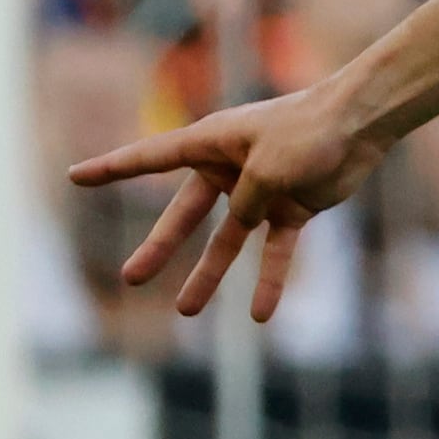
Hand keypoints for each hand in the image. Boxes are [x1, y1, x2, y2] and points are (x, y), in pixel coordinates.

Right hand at [70, 79, 388, 321]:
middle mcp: (229, 168)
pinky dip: (269, 280)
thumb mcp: (267, 168)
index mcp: (209, 143)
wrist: (363, 124)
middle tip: (131, 277)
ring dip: (209, 275)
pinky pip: (275, 250)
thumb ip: (246, 200)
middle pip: (185, 214)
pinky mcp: (292, 207)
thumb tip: (241, 225)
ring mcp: (261, 190)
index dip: (112, 170)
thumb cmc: (310, 130)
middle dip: (159, 247)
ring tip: (186, 311)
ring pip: (227, 240)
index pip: (149, 159)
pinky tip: (260, 315)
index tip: (76, 177)